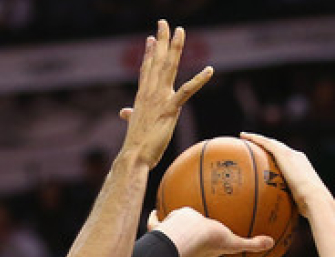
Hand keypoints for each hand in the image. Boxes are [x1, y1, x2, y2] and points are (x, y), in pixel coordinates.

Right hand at [120, 21, 212, 169]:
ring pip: (168, 67)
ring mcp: (160, 99)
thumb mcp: (134, 126)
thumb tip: (124, 113)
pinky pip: (187, 91)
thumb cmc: (135, 146)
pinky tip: (209, 70)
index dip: (149, 53)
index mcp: (142, 97)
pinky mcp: (170, 109)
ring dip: (175, 47)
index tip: (151, 39)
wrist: (134, 156)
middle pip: (157, 61)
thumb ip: (131, 116)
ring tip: (180, 31)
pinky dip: (199, 80)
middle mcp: (150, 93)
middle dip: (161, 40)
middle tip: (164, 23)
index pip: (146, 69)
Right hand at [148, 208, 272, 256]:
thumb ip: (250, 243)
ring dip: (168, 247)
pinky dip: (154, 219)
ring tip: (168, 237)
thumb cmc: (206, 239)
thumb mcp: (231, 241)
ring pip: (166, 251)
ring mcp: (168, 247)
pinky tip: (155, 209)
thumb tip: (271, 243)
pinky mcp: (158, 233)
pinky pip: (154, 226)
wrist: (182, 232)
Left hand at [240, 132, 330, 217]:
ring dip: (257, 139)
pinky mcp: (285, 154)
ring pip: (271, 143)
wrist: (315, 198)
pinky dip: (255, 138)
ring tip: (244, 137)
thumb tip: (281, 222)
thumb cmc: (309, 207)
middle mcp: (297, 157)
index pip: (286, 160)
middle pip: (278, 148)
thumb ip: (289, 207)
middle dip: (266, 145)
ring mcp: (291, 154)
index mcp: (301, 168)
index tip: (266, 158)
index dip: (276, 157)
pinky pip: (266, 143)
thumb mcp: (297, 206)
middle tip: (252, 143)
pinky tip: (244, 137)